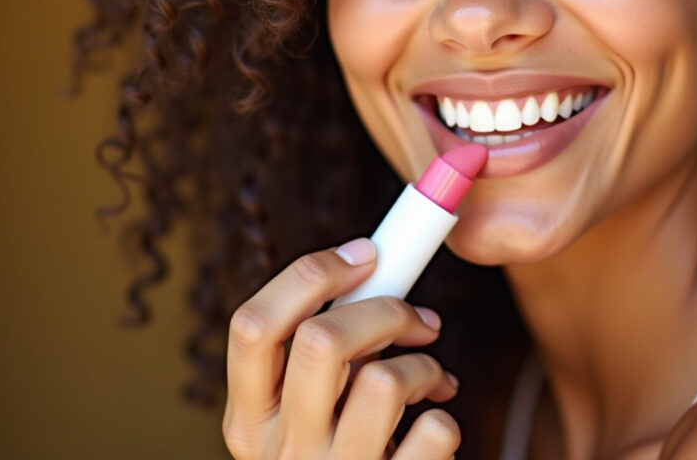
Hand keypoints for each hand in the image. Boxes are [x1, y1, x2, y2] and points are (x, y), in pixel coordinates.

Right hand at [222, 238, 461, 458]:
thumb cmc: (341, 459)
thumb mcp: (304, 419)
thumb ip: (317, 359)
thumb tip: (371, 272)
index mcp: (249, 421)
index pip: (253, 325)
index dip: (312, 274)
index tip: (364, 255)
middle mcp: (282, 453)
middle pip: (321, 340)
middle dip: (385, 309)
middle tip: (417, 317)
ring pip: (385, 381)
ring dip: (424, 364)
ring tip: (430, 378)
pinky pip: (434, 431)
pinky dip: (446, 418)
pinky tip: (435, 429)